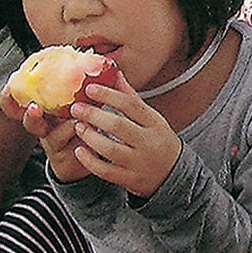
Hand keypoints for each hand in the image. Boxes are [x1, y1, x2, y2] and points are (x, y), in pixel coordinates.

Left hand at [67, 71, 181, 198]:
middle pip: (118, 125)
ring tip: (78, 126)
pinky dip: (89, 160)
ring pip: (109, 149)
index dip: (109, 95)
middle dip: (93, 115)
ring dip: (89, 136)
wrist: (175, 174)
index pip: (131, 105)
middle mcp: (148, 142)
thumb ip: (132, 98)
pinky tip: (79, 150)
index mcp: (154, 123)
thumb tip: (115, 72)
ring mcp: (139, 163)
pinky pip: (105, 170)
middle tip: (76, 107)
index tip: (90, 88)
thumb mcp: (152, 118)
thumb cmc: (159, 140)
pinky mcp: (130, 180)